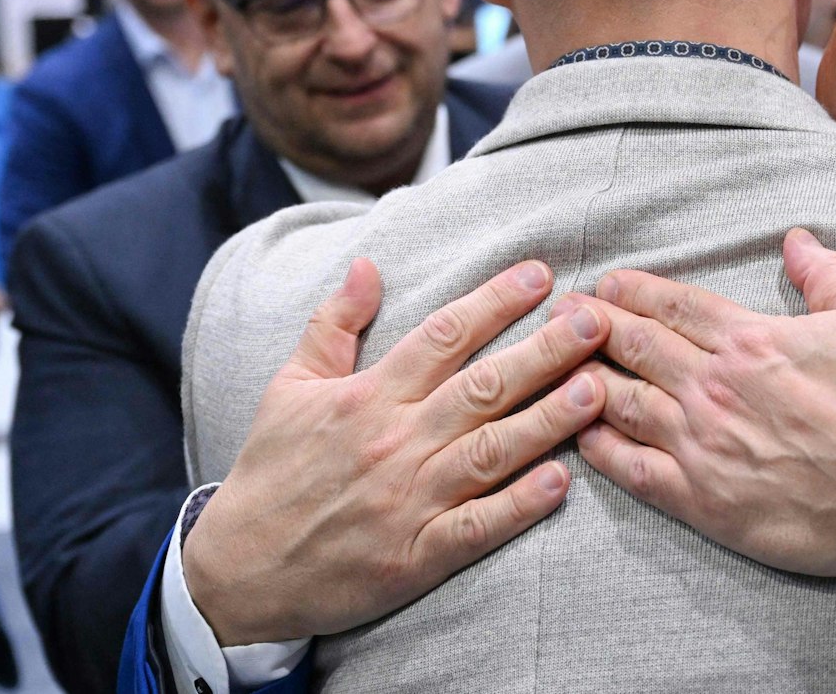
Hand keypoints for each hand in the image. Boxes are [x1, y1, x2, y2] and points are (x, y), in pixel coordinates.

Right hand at [183, 258, 609, 644]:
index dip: (494, 302)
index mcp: (366, 397)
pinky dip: (520, 505)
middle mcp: (393, 443)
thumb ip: (333, 324)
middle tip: (596, 320)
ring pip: (491, 451)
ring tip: (597, 389)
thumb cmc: (272, 471)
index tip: (541, 274)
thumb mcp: (289, 386)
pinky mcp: (416, 556)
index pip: (441, 336)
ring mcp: (407, 501)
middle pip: (481, 387)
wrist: (238, 570)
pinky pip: (478, 527)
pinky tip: (562, 481)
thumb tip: (368, 265)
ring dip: (548, 420)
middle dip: (544, 351)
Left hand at [575, 228, 835, 601]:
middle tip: (557, 315)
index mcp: (753, 340)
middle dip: (590, 325)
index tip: (605, 284)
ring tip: (552, 366)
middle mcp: (717, 388)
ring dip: (582, 380)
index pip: (673, 306)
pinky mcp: (705, 502)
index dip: (632, 290)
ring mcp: (705, 447)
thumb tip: (797, 239)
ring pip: (621, 403)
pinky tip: (579, 435)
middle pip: (634, 347)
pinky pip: (634, 471)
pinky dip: (600, 449)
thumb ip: (827, 273)